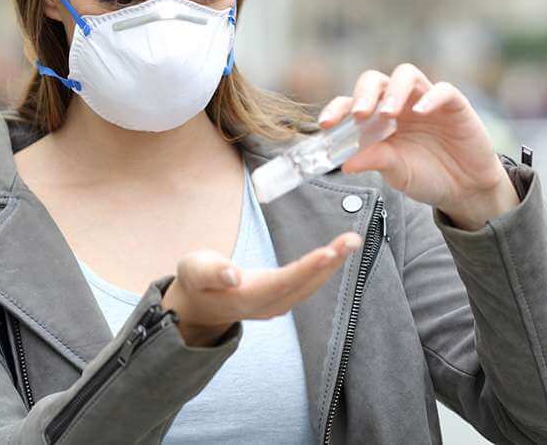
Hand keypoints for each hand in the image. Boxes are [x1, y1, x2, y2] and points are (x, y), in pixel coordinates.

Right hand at [160, 232, 362, 346]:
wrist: (197, 307)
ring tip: (352, 241)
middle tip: (353, 240)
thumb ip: (212, 273)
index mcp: (245, 298)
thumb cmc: (195, 282)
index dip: (306, 268)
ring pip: (310, 286)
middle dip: (331, 262)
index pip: (282, 282)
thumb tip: (233, 275)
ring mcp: (275, 306)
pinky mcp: (280, 299)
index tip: (329, 252)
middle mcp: (266, 306)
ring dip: (333, 264)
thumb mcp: (193, 271)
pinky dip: (324, 268)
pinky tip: (336, 254)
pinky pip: (307, 285)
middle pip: (304, 285)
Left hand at [317, 63, 520, 231]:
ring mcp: (426, 101)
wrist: (465, 190)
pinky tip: (420, 111)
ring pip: (406, 74)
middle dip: (364, 93)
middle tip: (359, 115)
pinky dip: (430, 97)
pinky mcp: (454, 105)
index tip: (325, 124)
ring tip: (387, 113)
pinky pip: (442, 90)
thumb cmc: (427, 176)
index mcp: (379, 119)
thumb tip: (346, 163)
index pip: (352, 103)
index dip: (337, 109)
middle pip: (375, 80)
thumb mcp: (396, 173)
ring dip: (393, 90)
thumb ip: (375, 162)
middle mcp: (400, 104)